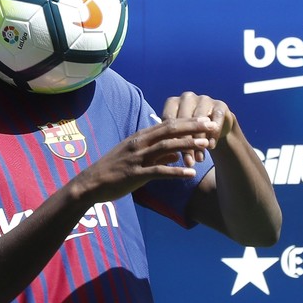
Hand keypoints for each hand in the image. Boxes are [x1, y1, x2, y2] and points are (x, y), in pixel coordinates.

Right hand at [73, 116, 217, 203]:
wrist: (91, 183)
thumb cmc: (113, 170)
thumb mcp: (135, 157)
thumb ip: (157, 155)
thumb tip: (176, 154)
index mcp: (139, 138)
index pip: (167, 124)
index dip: (187, 121)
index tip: (205, 119)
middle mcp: (139, 144)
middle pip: (169, 130)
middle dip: (192, 127)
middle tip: (211, 125)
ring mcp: (137, 158)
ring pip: (166, 147)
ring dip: (188, 145)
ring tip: (206, 144)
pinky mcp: (135, 174)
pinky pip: (159, 171)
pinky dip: (176, 171)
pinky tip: (191, 174)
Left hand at [162, 92, 234, 166]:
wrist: (215, 127)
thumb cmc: (189, 133)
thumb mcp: (179, 135)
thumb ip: (173, 141)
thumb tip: (170, 156)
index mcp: (172, 102)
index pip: (169, 119)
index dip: (171, 138)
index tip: (171, 155)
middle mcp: (187, 97)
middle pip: (184, 120)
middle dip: (185, 143)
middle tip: (187, 161)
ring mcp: (204, 99)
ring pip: (200, 121)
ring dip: (200, 141)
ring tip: (199, 159)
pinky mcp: (220, 105)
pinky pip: (216, 120)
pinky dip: (213, 135)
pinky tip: (211, 147)